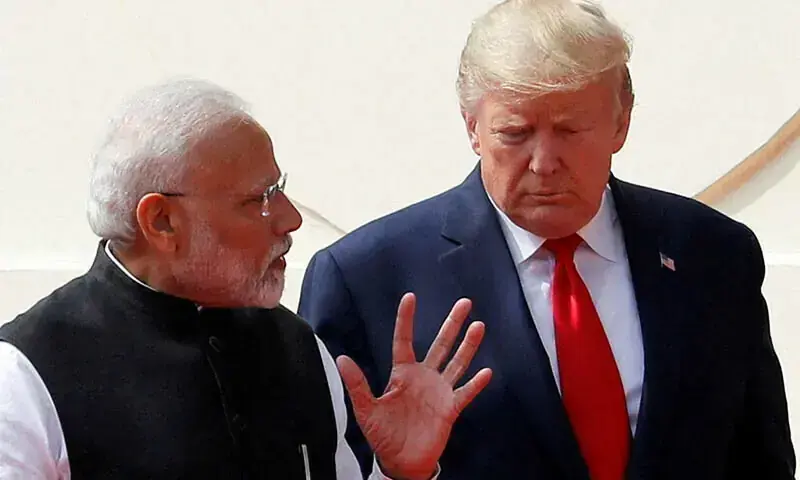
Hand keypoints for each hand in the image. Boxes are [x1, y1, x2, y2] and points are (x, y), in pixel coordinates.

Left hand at [336, 292, 491, 479]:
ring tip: (479, 326)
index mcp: (402, 373)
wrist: (400, 462)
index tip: (410, 297)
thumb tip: (342, 358)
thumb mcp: (366, 410)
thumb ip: (358, 384)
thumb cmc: (383, 435)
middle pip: (440, 344)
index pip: (404, 340)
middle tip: (465, 302)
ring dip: (468, 346)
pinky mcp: (450, 408)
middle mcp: (423, 377)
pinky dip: (475, 384)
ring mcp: (439, 391)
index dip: (406, 319)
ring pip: (457, 363)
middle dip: (452, 324)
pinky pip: (465, 393)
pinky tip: (486, 372)